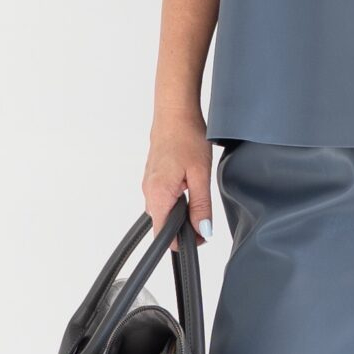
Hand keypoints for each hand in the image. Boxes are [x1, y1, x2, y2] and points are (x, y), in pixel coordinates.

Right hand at [144, 111, 213, 253]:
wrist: (174, 112)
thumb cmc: (186, 136)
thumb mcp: (200, 174)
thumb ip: (201, 206)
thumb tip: (203, 231)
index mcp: (158, 195)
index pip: (163, 236)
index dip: (183, 241)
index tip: (201, 234)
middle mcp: (148, 192)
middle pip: (163, 225)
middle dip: (185, 226)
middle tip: (205, 212)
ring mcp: (148, 185)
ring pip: (164, 211)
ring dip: (181, 211)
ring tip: (198, 192)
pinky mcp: (152, 178)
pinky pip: (163, 198)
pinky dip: (176, 199)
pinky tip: (188, 184)